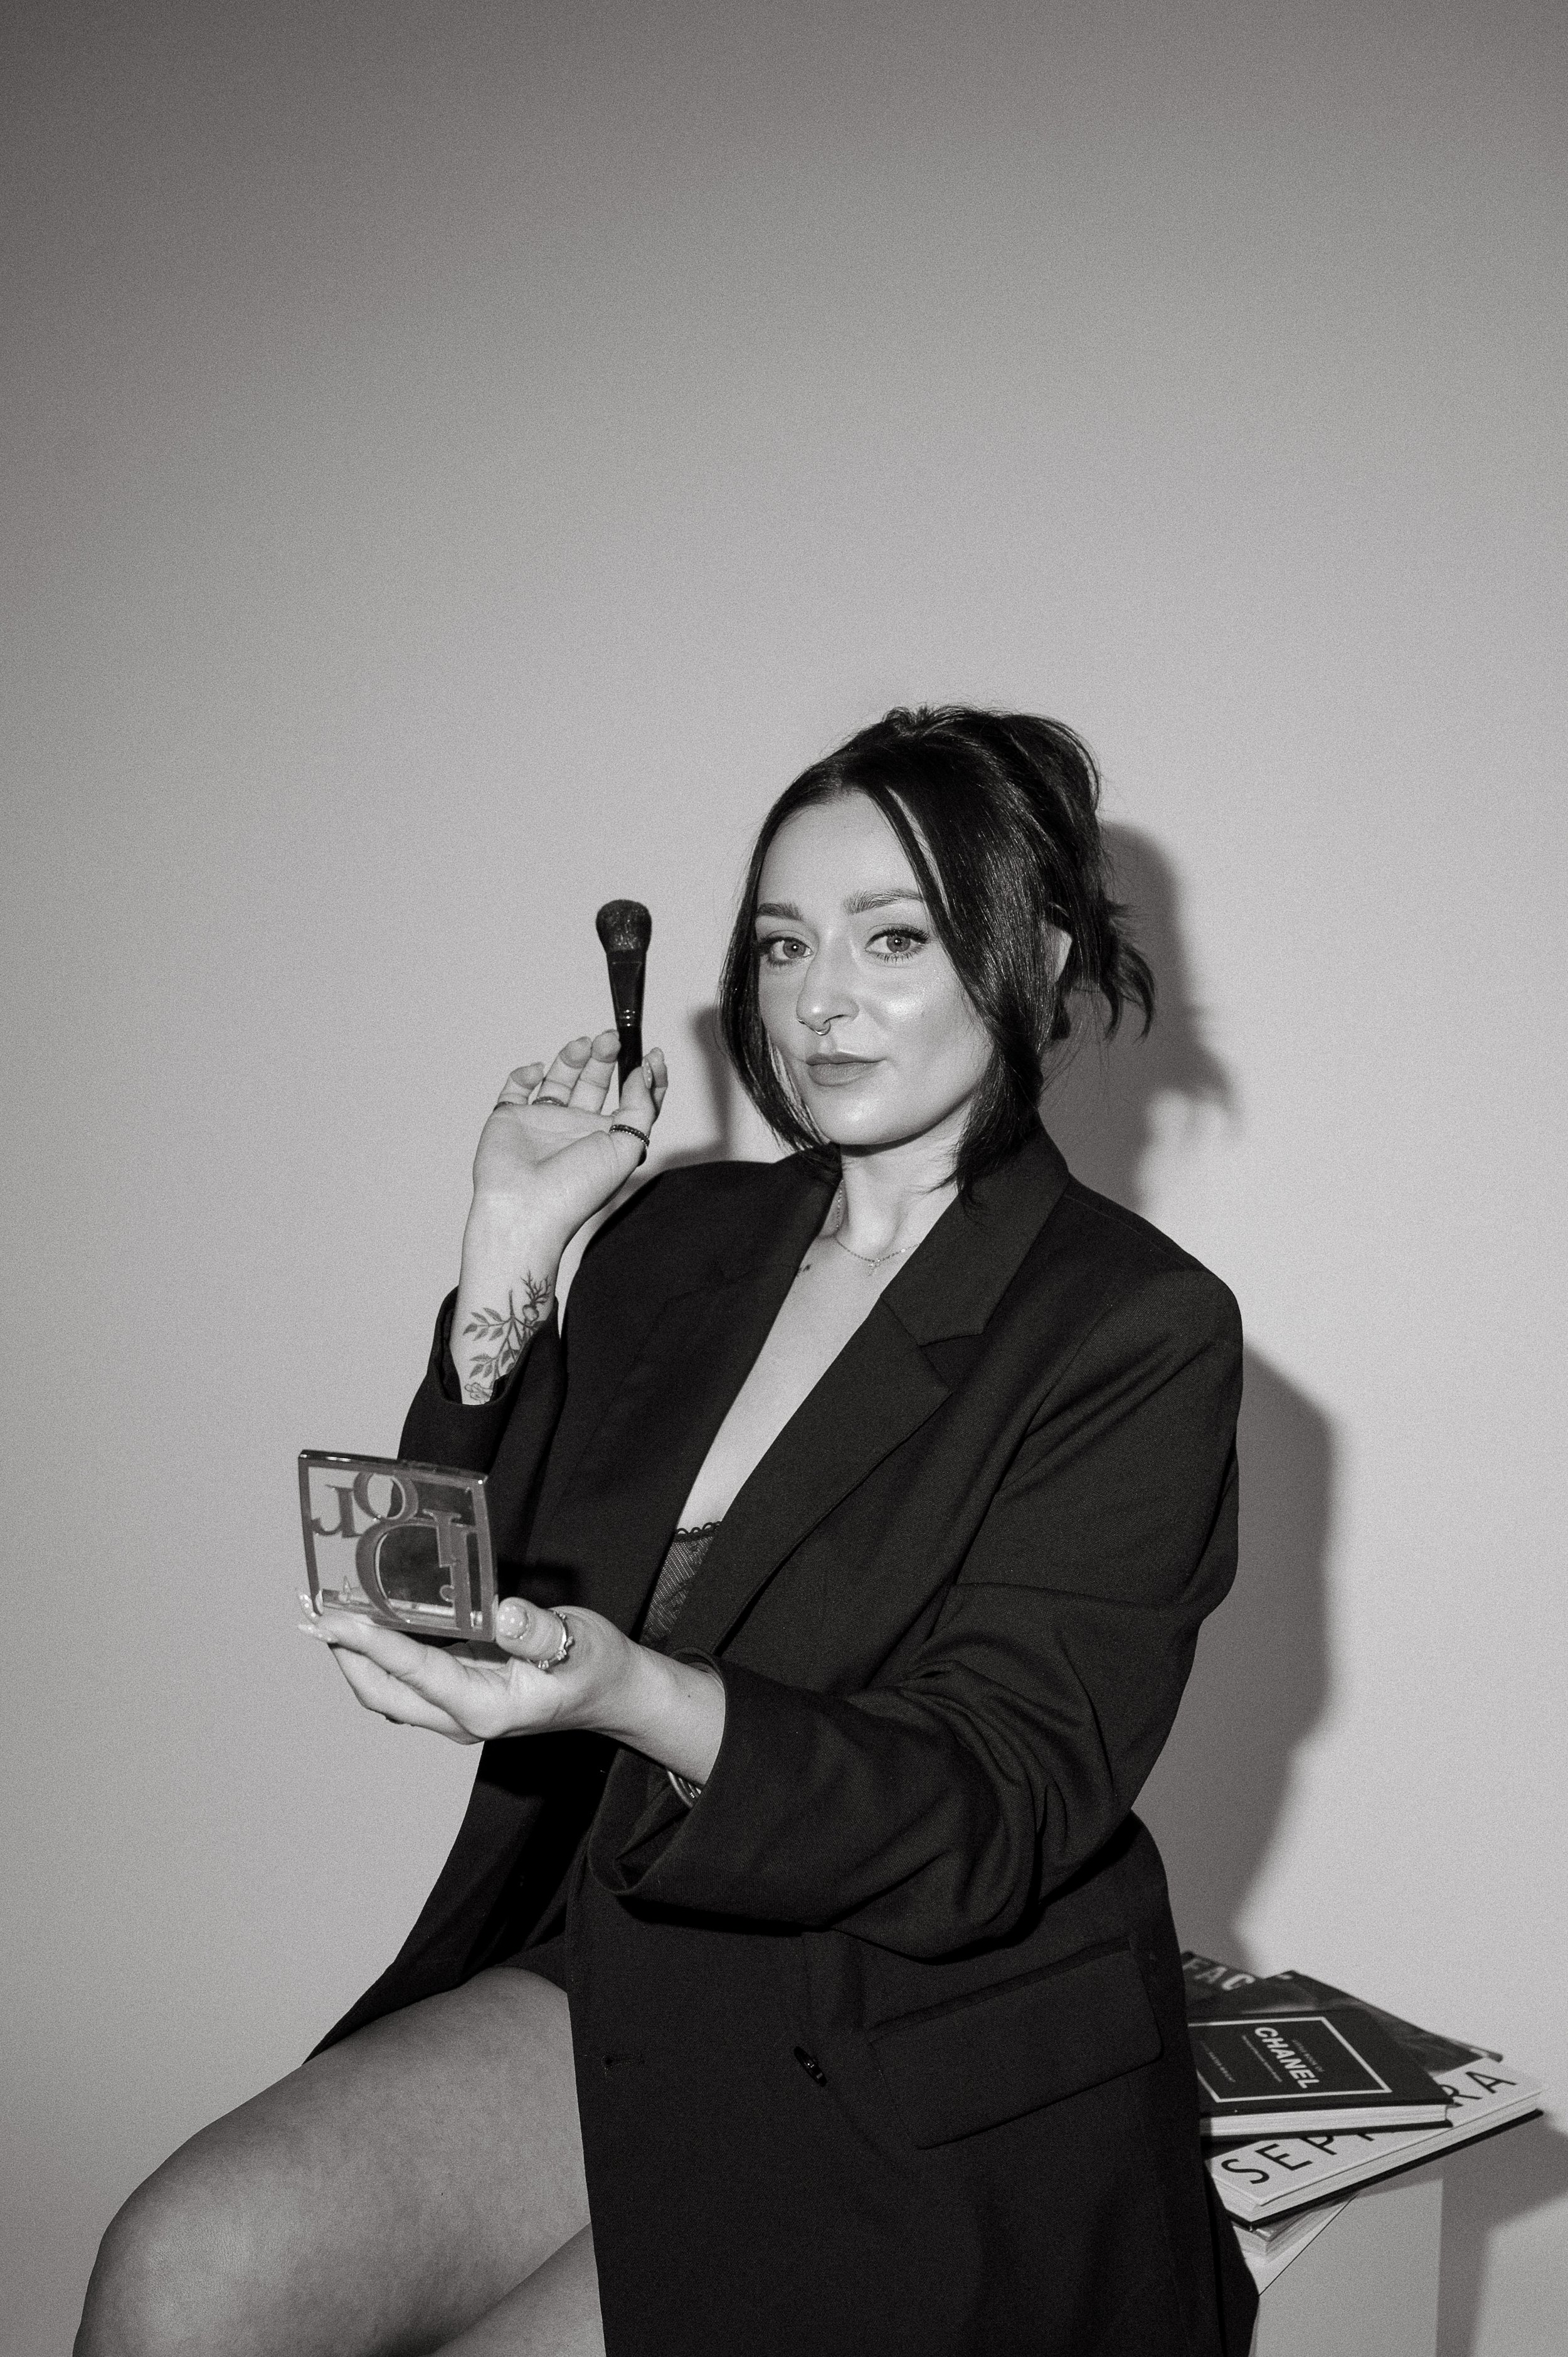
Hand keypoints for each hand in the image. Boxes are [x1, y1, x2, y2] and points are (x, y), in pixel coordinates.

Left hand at [301, 1596, 726, 1784]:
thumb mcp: (576, 1644)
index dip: (369, 1641)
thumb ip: (536, 1632)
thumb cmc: (593, 1667)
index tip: (333, 1614)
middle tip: (310, 1605)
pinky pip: (403, 1677)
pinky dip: (376, 1651)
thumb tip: (500, 1612)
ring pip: (385, 1688)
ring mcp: (454, 1711)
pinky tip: (364, 1619)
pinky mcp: (455, 1695)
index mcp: (485, 1707)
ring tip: (322, 1609)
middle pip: (381, 1691)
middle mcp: (460, 1717)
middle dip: (342, 1651)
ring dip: (351, 1653)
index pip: (414, 1671)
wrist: (611, 1694)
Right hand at [469, 1030, 667, 1264]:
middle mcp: (575, 1129)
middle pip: (593, 1082)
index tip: (650, 1053)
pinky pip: (515, 1089)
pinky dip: (525, 1073)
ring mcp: (542, 1123)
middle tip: (610, 1039)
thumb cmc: (577, 1189)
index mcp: (605, 1138)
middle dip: (603, 1057)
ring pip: (557, 1080)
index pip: (630, 1100)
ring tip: (582, 1045)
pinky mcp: (509, 1120)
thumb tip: (645, 1073)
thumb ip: (641, 1106)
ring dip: (571, 1058)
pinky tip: (537, 1072)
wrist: (525, 1209)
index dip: (642, 1077)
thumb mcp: (627, 1146)